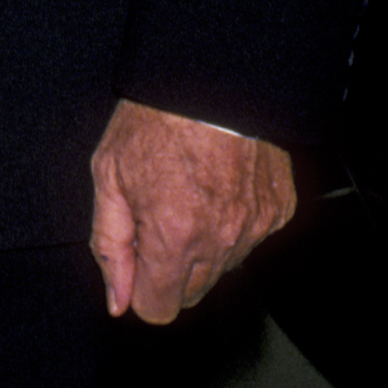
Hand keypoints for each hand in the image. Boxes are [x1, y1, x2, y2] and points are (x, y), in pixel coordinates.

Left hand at [89, 98, 294, 324]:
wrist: (211, 79)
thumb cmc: (156, 119)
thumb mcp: (109, 175)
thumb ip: (110, 245)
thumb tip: (117, 301)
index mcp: (174, 237)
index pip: (158, 309)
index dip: (140, 286)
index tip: (137, 258)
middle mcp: (220, 240)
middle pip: (191, 293)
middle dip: (170, 268)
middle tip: (159, 216)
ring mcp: (255, 227)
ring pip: (222, 267)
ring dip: (203, 245)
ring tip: (189, 193)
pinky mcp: (279, 210)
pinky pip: (251, 238)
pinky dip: (233, 222)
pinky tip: (218, 185)